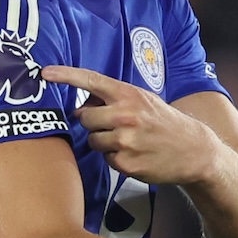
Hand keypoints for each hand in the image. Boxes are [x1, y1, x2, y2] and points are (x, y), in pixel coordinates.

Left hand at [40, 65, 217, 184]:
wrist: (192, 150)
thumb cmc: (163, 122)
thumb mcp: (144, 100)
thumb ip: (114, 98)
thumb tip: (81, 104)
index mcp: (129, 95)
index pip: (91, 81)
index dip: (65, 76)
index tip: (44, 73)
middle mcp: (125, 115)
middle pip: (85, 117)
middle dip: (94, 122)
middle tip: (114, 125)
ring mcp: (125, 140)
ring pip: (92, 140)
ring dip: (104, 141)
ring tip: (128, 140)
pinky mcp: (126, 164)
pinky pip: (105, 158)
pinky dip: (115, 157)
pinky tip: (134, 154)